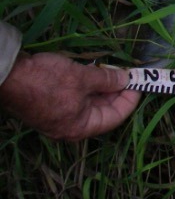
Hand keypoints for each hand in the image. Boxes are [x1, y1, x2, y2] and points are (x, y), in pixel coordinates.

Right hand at [0, 53, 139, 139]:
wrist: (7, 75)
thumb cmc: (46, 80)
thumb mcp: (83, 77)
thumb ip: (107, 80)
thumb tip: (125, 80)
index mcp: (80, 127)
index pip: (116, 117)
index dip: (130, 99)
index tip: (139, 83)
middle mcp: (70, 127)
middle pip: (103, 111)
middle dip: (117, 92)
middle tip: (126, 74)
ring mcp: (59, 118)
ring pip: (90, 104)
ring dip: (102, 88)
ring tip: (111, 71)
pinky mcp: (50, 106)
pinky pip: (77, 99)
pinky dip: (88, 87)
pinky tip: (93, 73)